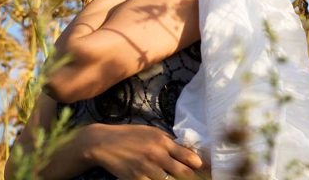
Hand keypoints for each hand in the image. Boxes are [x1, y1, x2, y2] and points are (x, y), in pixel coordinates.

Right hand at [84, 123, 203, 179]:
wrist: (104, 143)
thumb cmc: (129, 136)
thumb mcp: (151, 132)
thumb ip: (168, 142)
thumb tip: (187, 151)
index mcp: (162, 141)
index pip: (188, 156)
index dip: (199, 165)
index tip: (205, 169)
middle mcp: (157, 155)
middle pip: (183, 173)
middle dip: (192, 178)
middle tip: (197, 179)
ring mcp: (147, 169)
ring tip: (176, 178)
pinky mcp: (137, 179)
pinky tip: (157, 179)